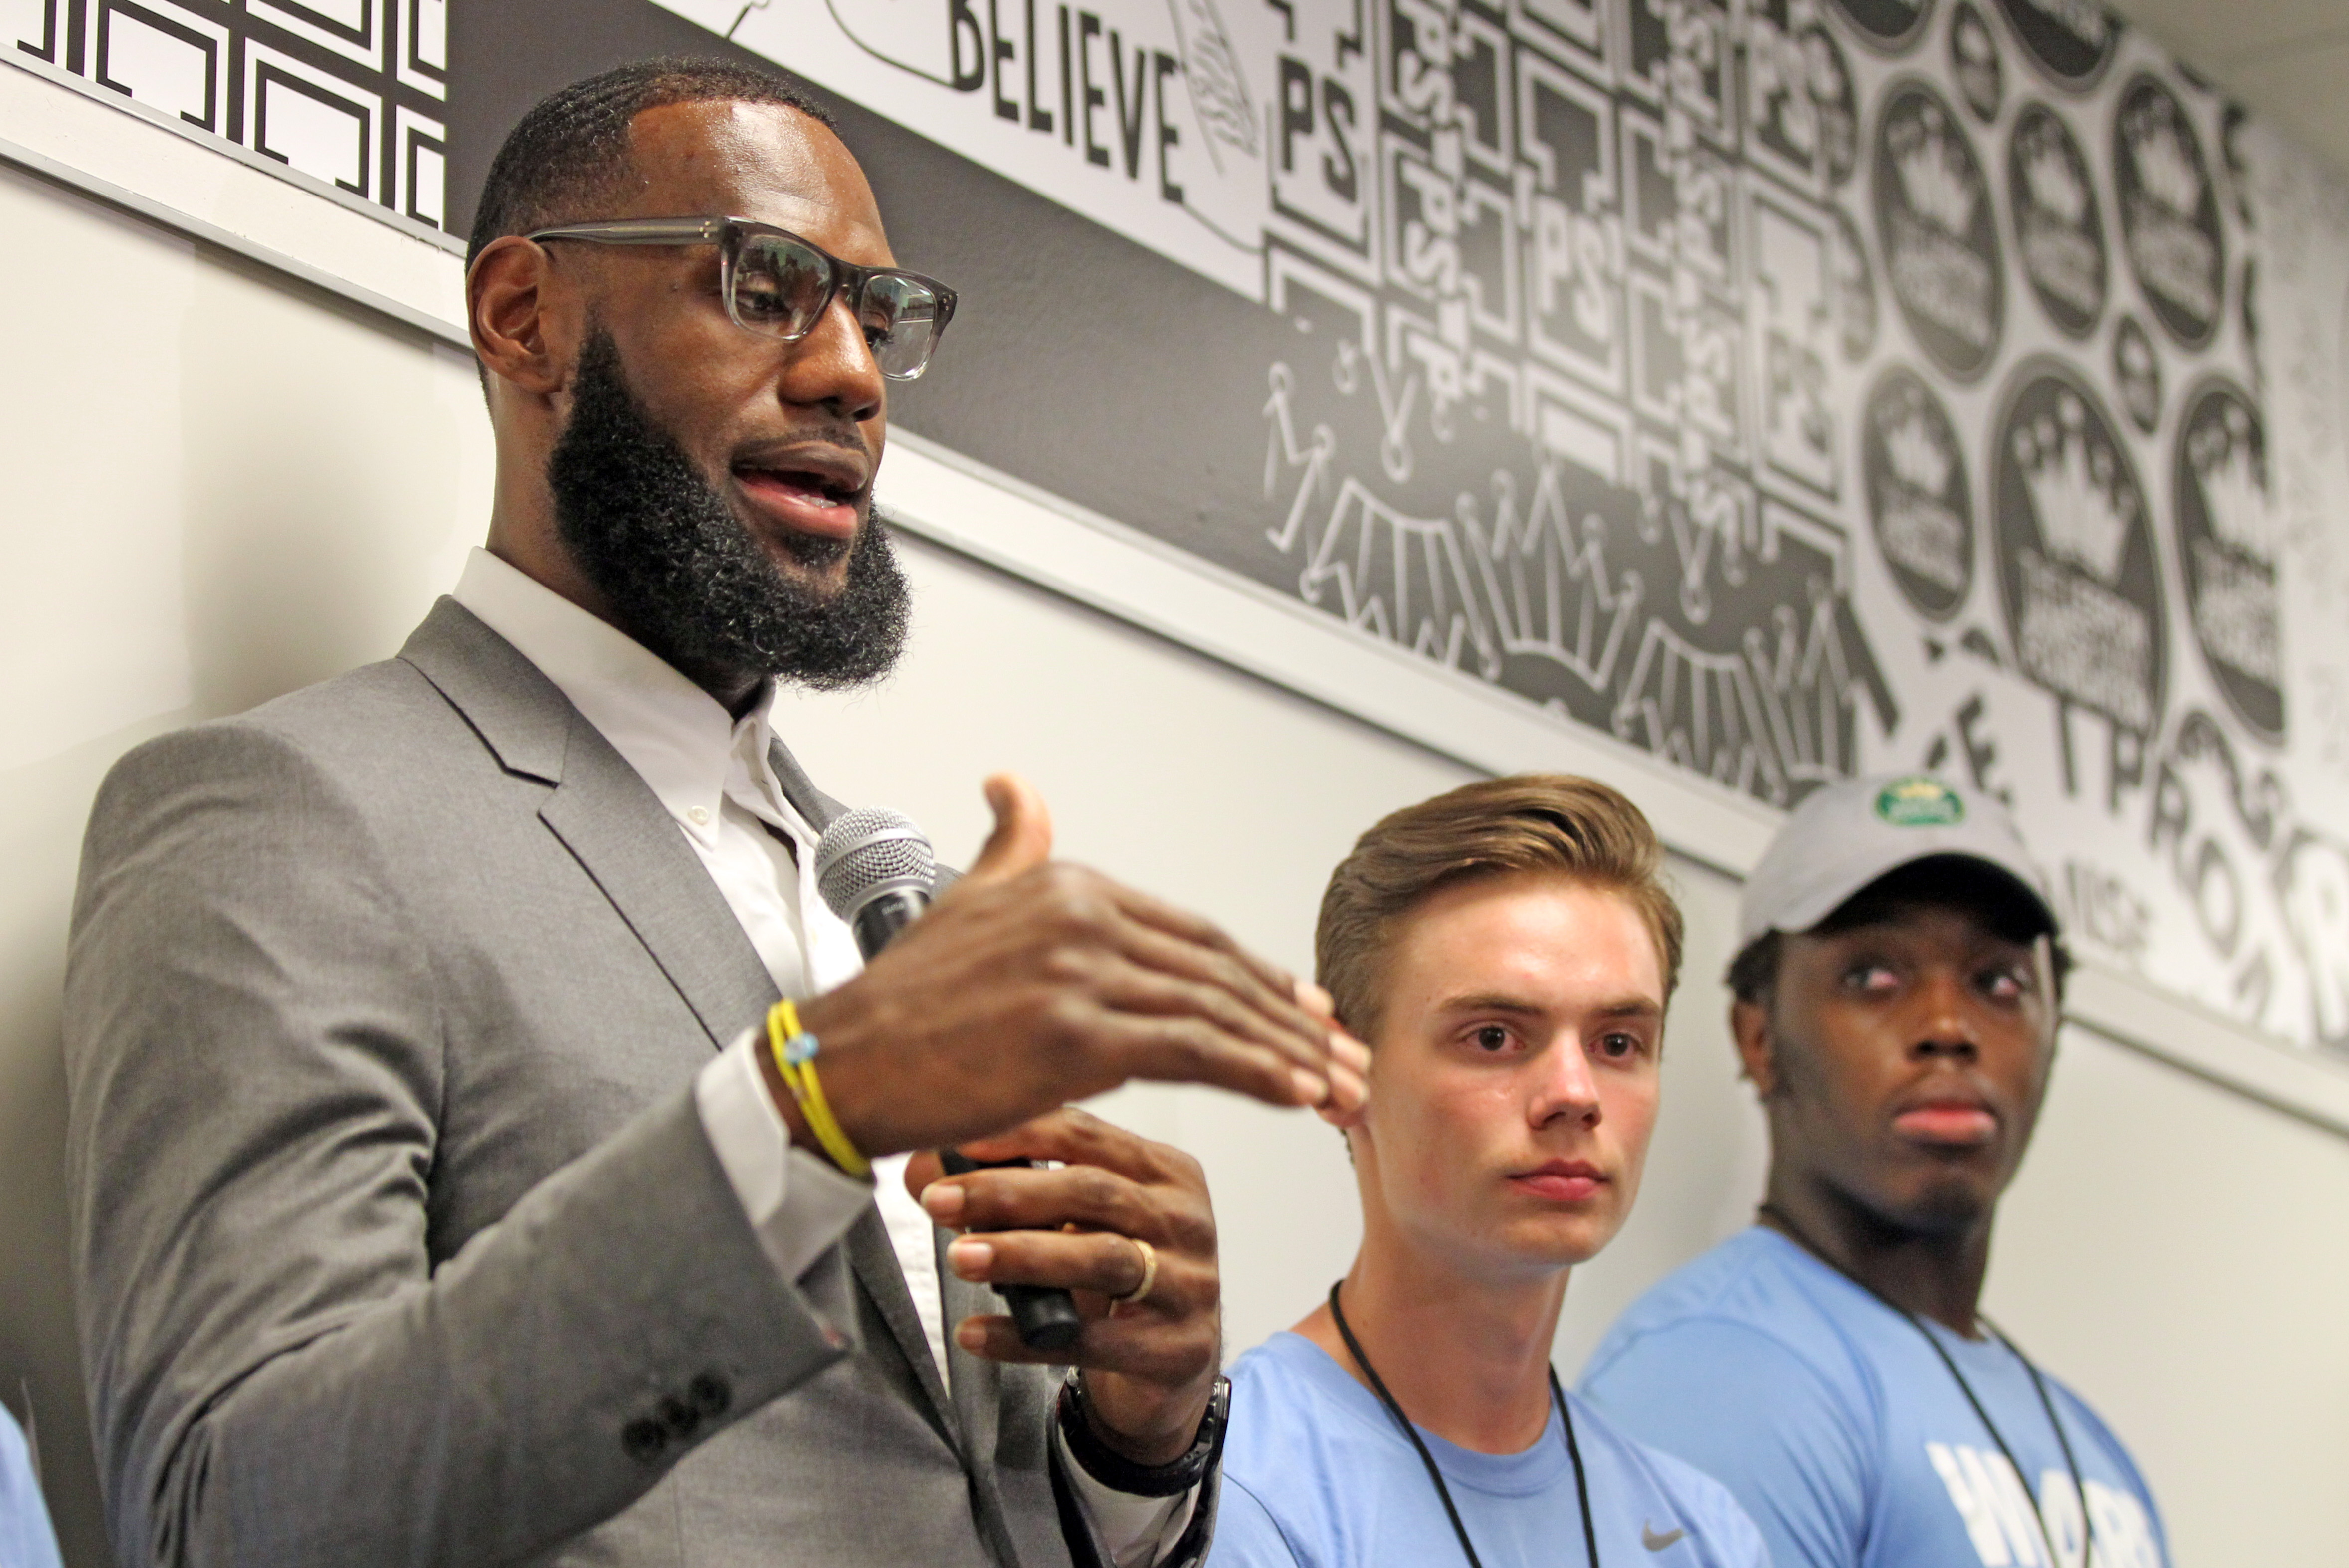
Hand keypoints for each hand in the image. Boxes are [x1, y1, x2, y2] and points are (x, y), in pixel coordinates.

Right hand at [789, 775, 1366, 1159]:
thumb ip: (1012, 843)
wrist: (846, 1063)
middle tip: (1344, 1056)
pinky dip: (1256, 1072)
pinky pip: (1193, 1052)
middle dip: (1294, 1020)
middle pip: (1219, 969)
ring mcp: (1082, 973)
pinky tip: (1295, 1094)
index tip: (1306, 1012)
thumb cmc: (905, 999)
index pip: (1194, 932)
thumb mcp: (967, 897)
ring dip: (1291, 1055)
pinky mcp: (1077, 1034)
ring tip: (1338, 1088)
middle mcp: (1084, 916)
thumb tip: (1016, 786)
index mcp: (1070, 884)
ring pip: (1217, 1011)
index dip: (1259, 976)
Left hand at [911, 1109, 1218, 1462]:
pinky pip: (1093, 1341)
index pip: (1087, 1135)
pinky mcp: (1178, 1349)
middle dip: (1008, 1193)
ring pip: (1101, 1258)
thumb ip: (1009, 1189)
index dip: (1021, 1133)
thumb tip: (921, 1166)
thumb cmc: (1114, 1278)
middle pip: (1092, 1193)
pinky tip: (976, 1333)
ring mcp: (1190, 1285)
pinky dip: (1026, 1338)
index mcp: (1164, 1172)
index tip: (959, 1140)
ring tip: (959, 1258)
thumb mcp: (1072, 1225)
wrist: (1173, 1367)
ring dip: (1023, 1255)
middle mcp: (1185, 1220)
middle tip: (939, 1201)